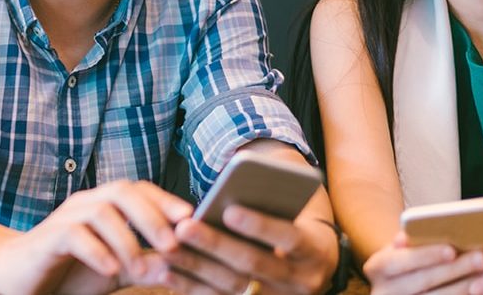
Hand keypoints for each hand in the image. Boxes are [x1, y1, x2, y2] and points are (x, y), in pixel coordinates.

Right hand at [0, 180, 192, 294]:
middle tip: (174, 244)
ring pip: (102, 212)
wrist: (18, 279)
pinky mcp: (48, 238)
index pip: (139, 189)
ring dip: (127, 240)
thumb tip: (182, 263)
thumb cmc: (69, 272)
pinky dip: (97, 251)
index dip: (166, 200)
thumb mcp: (115, 269)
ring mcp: (65, 218)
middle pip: (123, 191)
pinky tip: (111, 270)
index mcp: (104, 205)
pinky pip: (74, 235)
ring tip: (143, 267)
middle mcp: (85, 203)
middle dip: (152, 216)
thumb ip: (144, 263)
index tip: (192, 218)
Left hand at [152, 205, 337, 294]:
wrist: (313, 268)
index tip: (229, 210)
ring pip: (233, 288)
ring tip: (168, 249)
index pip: (289, 238)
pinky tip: (167, 273)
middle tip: (184, 228)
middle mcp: (301, 281)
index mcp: (314, 251)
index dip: (260, 225)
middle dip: (216, 245)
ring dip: (196, 268)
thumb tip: (228, 197)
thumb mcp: (293, 216)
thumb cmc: (294, 229)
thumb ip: (270, 206)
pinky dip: (191, 288)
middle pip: (254, 264)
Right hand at [360, 232, 482, 293]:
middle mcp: (382, 292)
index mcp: (376, 267)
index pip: (399, 260)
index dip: (425, 255)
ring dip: (464, 287)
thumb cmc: (408, 259)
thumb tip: (420, 232)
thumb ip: (412, 239)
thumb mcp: (403, 247)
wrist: (398, 285)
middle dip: (454, 271)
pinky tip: (482, 291)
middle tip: (482, 259)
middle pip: (421, 282)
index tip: (451, 250)